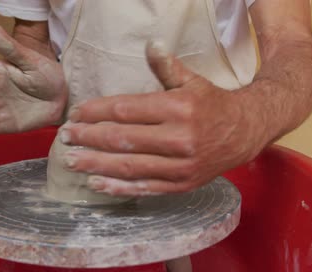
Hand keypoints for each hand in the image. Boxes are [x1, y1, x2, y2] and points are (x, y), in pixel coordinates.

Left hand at [58, 41, 270, 195]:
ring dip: (95, 164)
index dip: (96, 112)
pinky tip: (96, 183)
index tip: (75, 113)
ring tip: (71, 160)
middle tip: (65, 136)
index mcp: (178, 108)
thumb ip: (167, 67)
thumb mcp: (192, 81)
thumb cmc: (213, 104)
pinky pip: (144, 188)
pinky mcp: (181, 185)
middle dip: (88, 138)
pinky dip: (118, 188)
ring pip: (129, 167)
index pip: (126, 110)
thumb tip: (150, 44)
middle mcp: (179, 138)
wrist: (246, 132)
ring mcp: (180, 165)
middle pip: (122, 139)